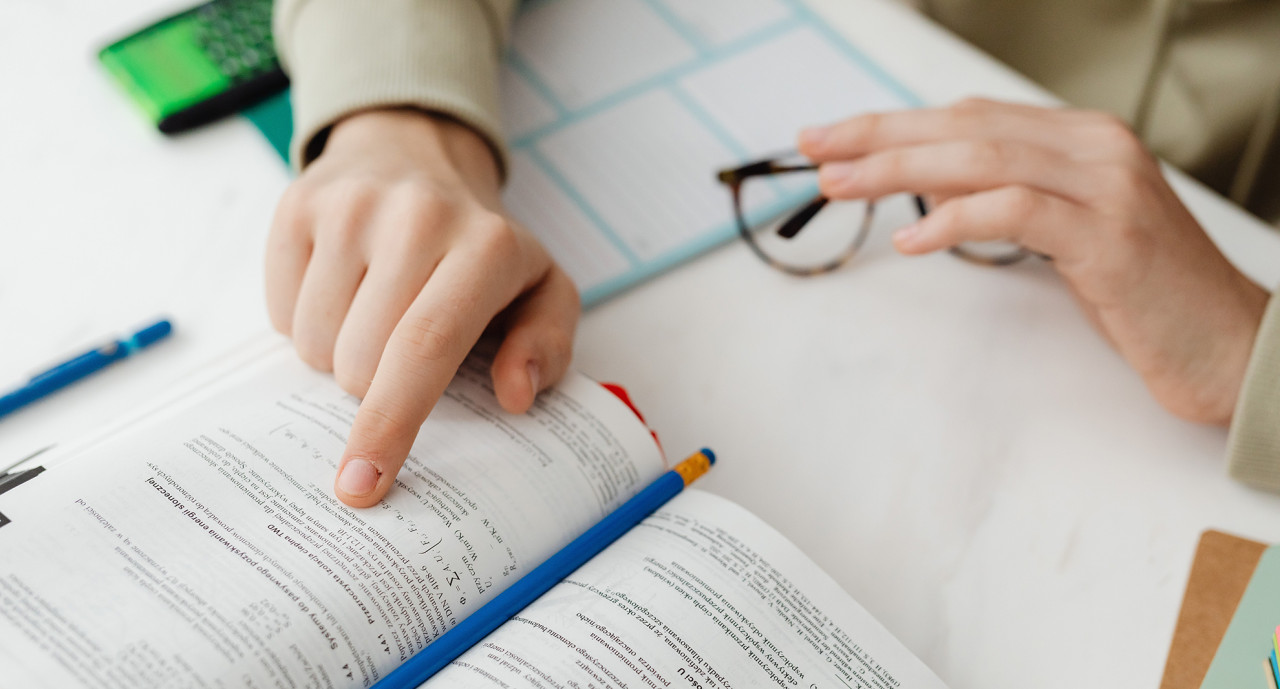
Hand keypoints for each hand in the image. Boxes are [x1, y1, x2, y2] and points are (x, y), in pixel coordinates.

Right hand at [266, 109, 578, 506]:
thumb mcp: (542, 290)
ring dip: (338, 352)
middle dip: (374, 387)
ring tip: (375, 309)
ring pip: (314, 343)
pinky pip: (280, 312)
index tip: (363, 485)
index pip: (425, 348)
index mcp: (487, 247)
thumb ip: (546, 346)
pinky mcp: (297, 203)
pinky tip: (343, 284)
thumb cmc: (482, 247)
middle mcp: (417, 217)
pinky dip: (306, 319)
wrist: (417, 152)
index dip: (391, 424)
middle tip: (403, 349)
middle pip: (360, 361)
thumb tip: (515, 394)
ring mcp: (350, 205)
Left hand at [798, 98, 1268, 424]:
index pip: (969, 116)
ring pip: (983, 157)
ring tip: (840, 186)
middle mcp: (1095, 146)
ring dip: (900, 170)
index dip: (895, 124)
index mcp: (1080, 138)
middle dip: (879, 137)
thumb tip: (928, 187)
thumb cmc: (1141, 294)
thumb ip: (1009, 197)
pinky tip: (911, 240)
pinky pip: (1018, 211)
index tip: (835, 139)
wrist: (1227, 345)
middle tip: (815, 150)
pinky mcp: (1111, 236)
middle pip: (965, 127)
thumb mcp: (1067, 231)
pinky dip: (957, 218)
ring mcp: (1107, 186)